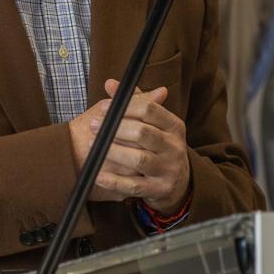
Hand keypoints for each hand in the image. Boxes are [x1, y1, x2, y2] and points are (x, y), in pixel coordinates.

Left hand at [66, 79, 190, 212]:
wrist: (180, 183)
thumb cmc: (160, 146)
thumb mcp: (155, 124)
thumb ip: (134, 103)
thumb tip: (110, 83)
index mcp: (174, 126)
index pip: (150, 110)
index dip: (125, 107)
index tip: (104, 108)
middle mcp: (174, 147)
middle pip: (143, 133)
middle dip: (115, 128)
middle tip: (94, 125)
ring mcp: (168, 170)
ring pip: (139, 159)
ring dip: (113, 151)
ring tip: (94, 145)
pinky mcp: (159, 190)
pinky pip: (134, 186)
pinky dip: (114, 181)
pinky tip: (98, 174)